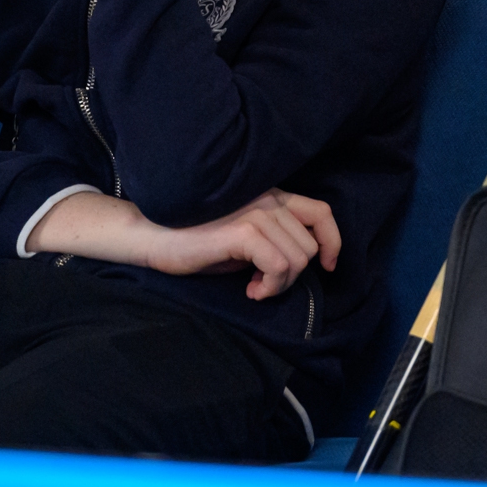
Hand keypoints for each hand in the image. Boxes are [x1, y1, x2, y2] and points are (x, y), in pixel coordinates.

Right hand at [144, 189, 341, 300]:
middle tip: (265, 284)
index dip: (332, 242)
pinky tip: (251, 291)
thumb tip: (299, 264)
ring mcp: (257, 212)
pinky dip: (270, 286)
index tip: (327, 266)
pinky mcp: (243, 231)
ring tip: (255, 287)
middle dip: (294, 275)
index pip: (321, 212)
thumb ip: (273, 239)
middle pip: (309, 245)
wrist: (154, 237)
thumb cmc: (196, 241)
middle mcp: (269, 198)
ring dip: (280, 284)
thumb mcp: (243, 237)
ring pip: (297, 259)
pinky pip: (279, 266)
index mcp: (271, 196)